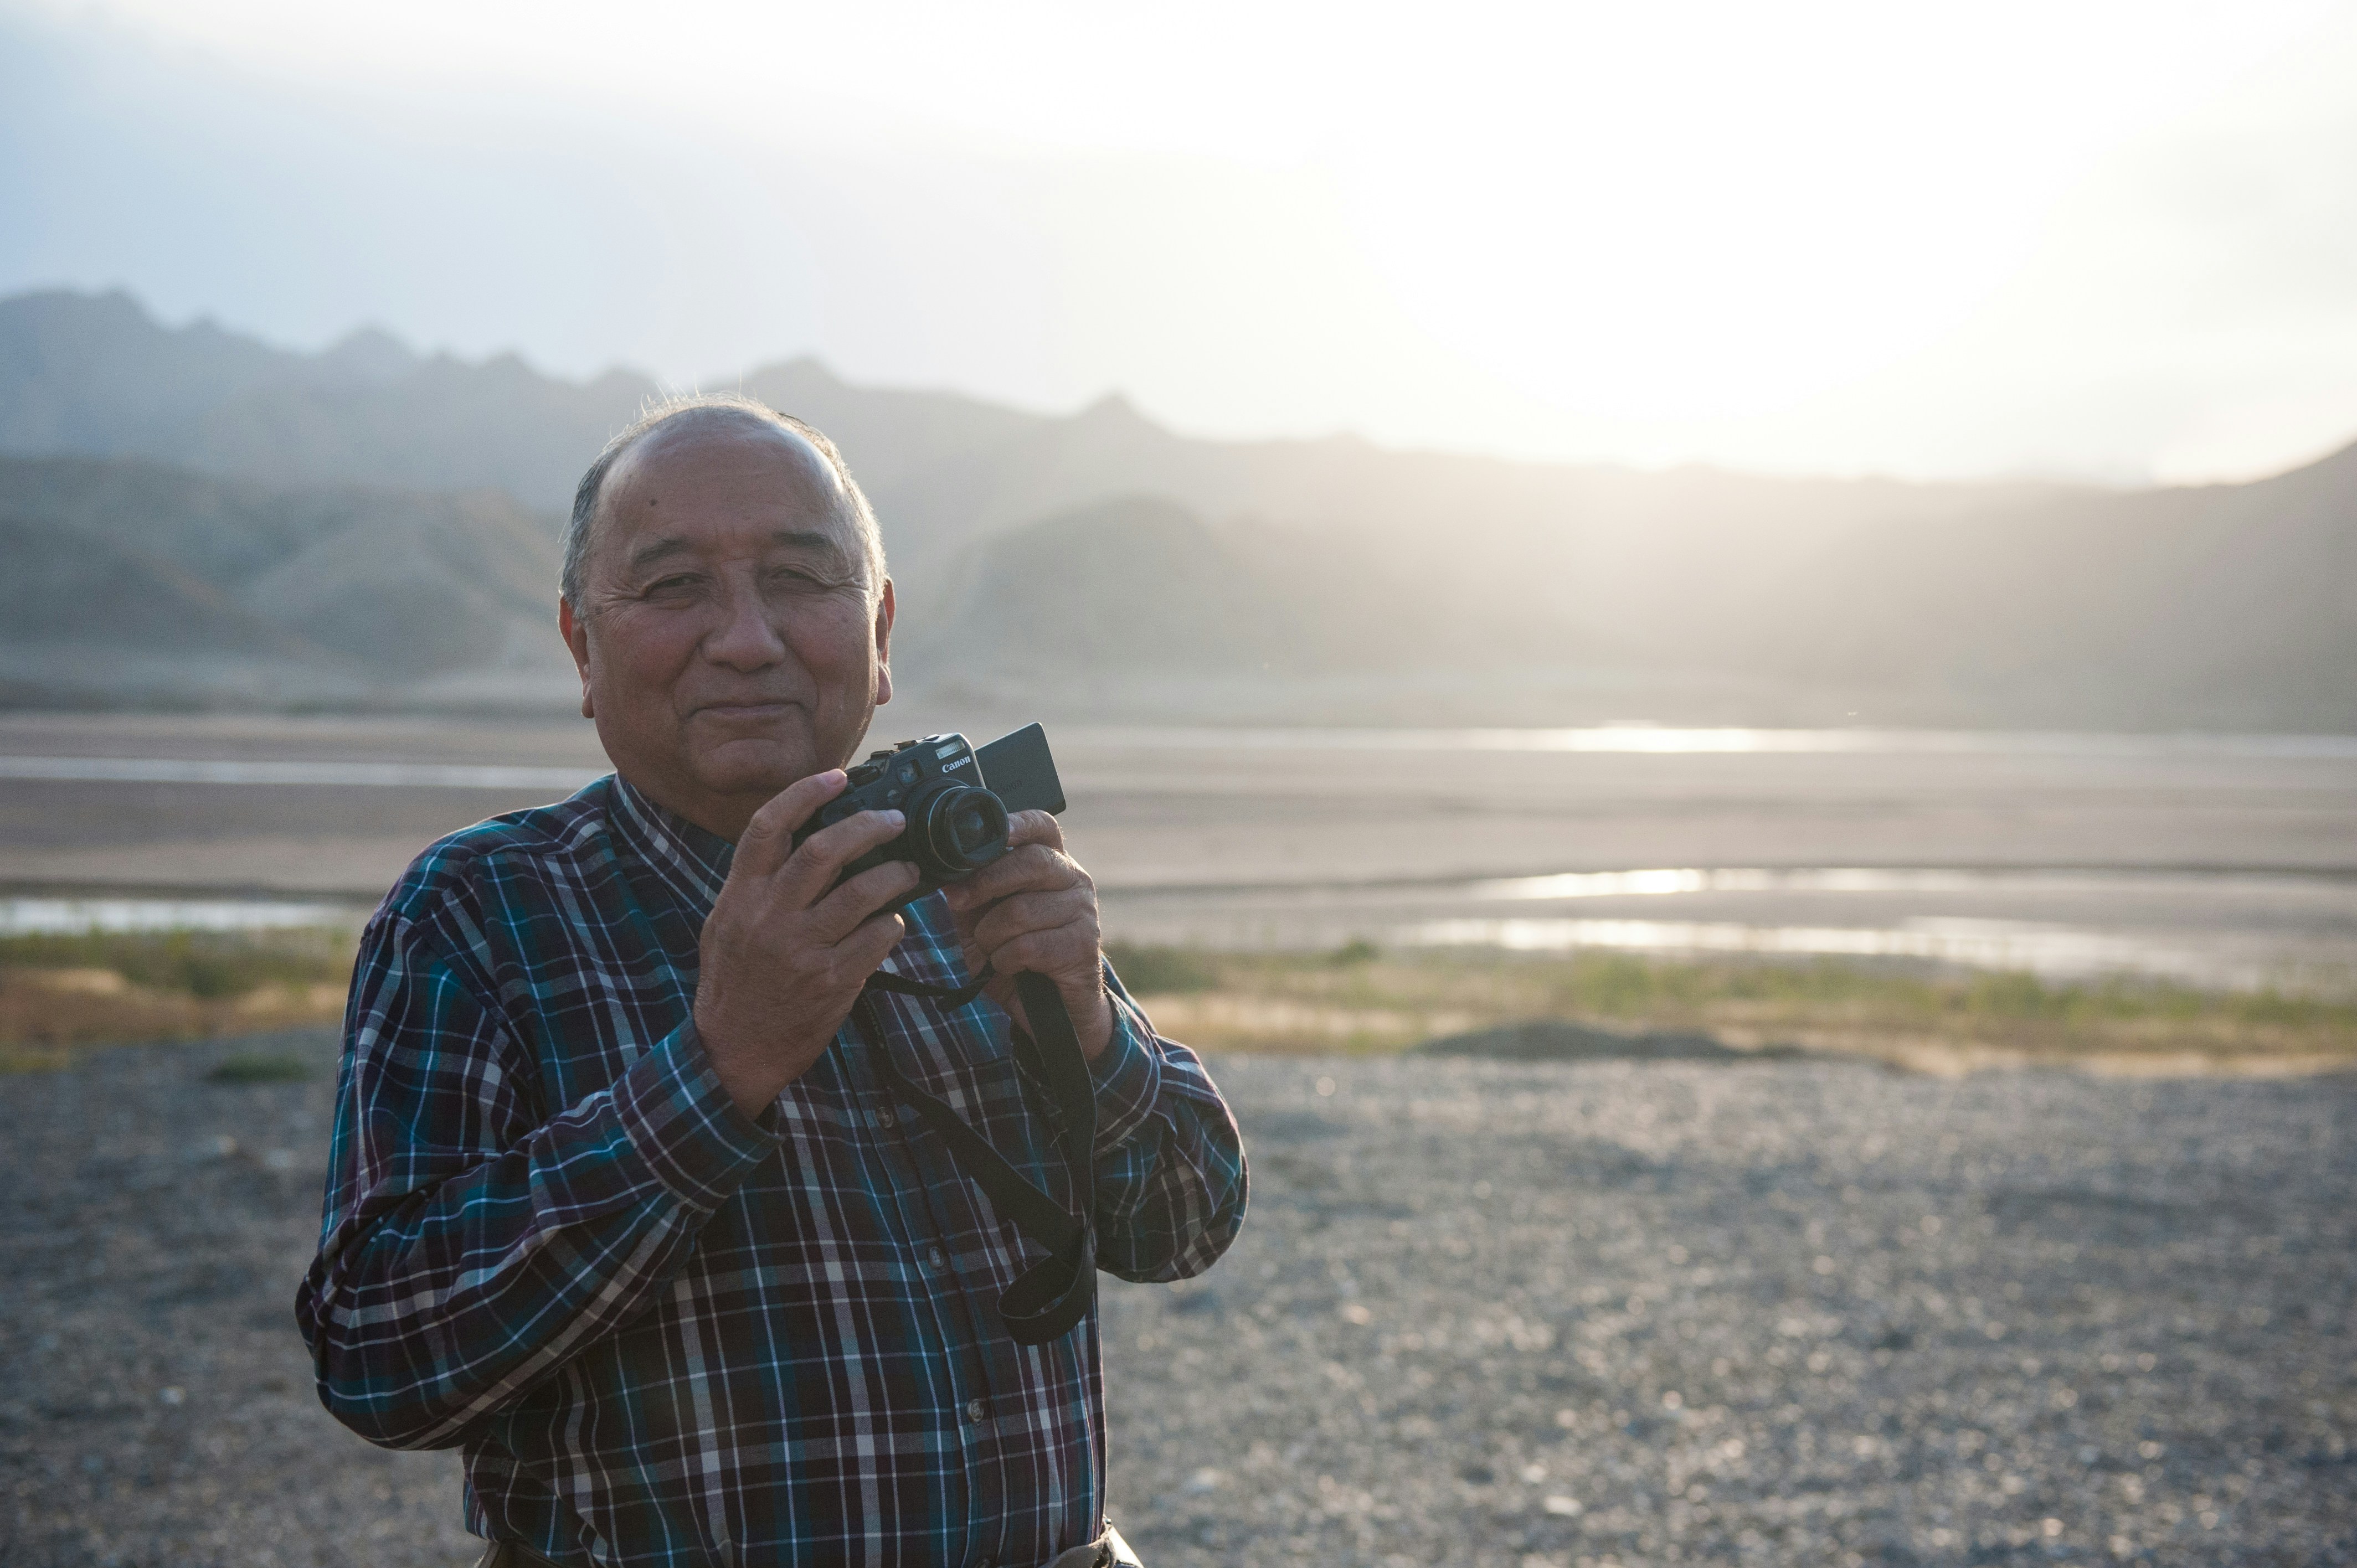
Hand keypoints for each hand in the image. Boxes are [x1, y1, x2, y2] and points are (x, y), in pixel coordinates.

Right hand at [693, 769, 920, 1116]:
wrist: (734, 1049)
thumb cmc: (735, 982)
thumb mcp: (727, 924)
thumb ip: (757, 885)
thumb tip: (803, 839)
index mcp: (741, 896)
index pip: (768, 828)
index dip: (804, 794)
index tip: (837, 776)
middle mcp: (769, 916)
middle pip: (824, 850)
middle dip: (868, 826)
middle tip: (895, 820)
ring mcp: (802, 949)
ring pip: (862, 892)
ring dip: (895, 875)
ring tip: (908, 872)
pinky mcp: (831, 981)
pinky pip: (877, 938)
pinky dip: (893, 925)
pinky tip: (893, 924)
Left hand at [939, 810, 1113, 1059]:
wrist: (1053, 1009)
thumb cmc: (1017, 955)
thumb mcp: (984, 919)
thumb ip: (971, 893)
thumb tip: (945, 874)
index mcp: (1052, 863)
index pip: (1042, 827)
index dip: (1017, 823)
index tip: (993, 831)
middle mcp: (1074, 880)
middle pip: (1031, 861)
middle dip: (985, 882)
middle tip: (958, 901)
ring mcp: (1084, 911)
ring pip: (1021, 909)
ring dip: (991, 936)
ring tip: (992, 949)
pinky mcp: (1083, 945)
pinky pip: (1027, 946)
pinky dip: (1005, 960)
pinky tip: (1009, 967)